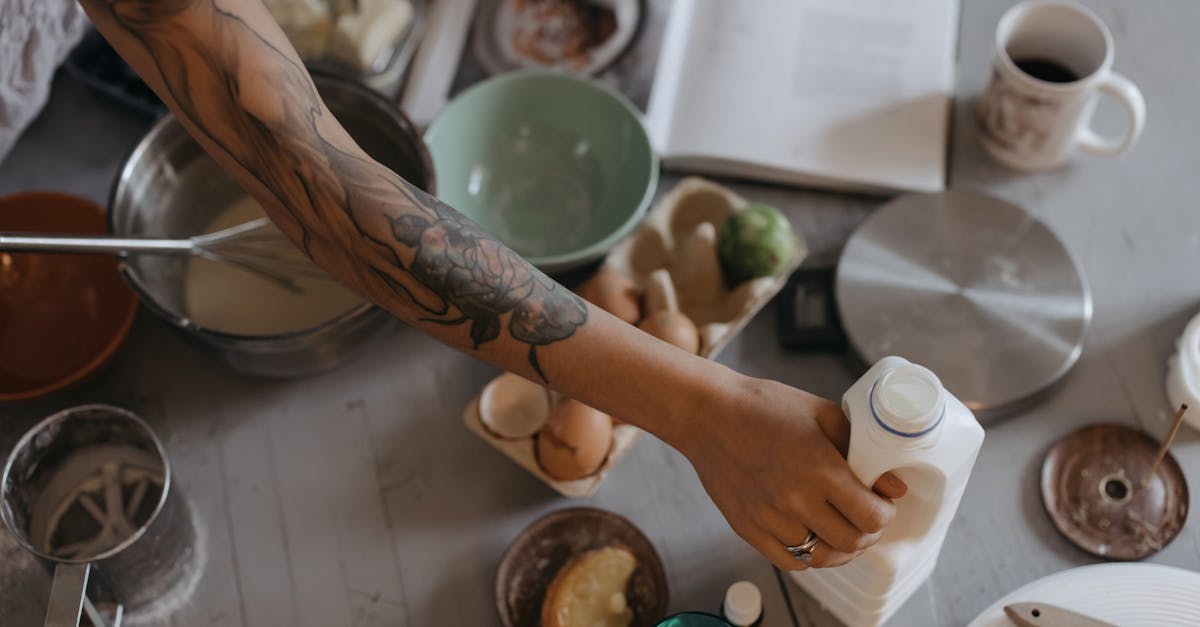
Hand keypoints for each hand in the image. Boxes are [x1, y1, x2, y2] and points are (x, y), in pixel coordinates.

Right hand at [677, 376, 906, 570]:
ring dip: (840, 547)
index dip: (885, 514)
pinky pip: (789, 560)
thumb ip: (861, 448)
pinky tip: (812, 536)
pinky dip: (808, 554)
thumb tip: (894, 487)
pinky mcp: (748, 528)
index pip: (872, 516)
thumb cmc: (764, 407)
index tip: (882, 503)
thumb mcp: (821, 413)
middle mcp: (795, 500)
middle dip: (868, 532)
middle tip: (866, 517)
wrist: (708, 414)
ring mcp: (769, 518)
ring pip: (821, 557)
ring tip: (841, 529)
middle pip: (851, 542)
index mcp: (820, 469)